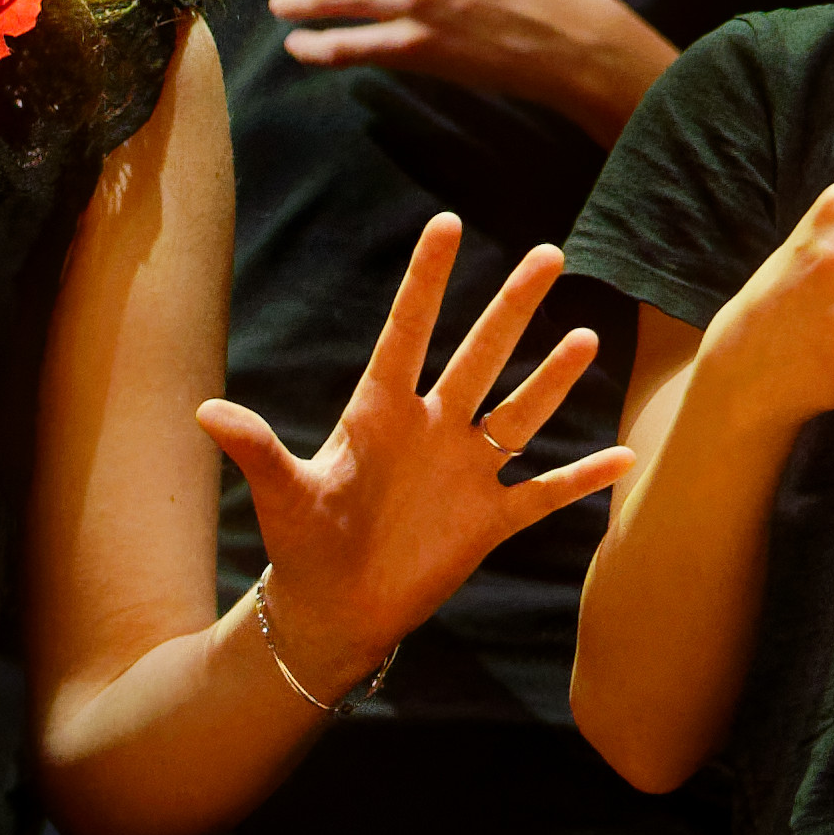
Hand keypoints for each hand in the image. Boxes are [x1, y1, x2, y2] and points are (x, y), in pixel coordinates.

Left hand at [209, 213, 620, 674]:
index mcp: (380, 415)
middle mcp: (433, 430)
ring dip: (553, 380)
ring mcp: (467, 473)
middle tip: (549, 254)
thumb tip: (207, 412)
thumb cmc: (301, 546)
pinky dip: (583, 477)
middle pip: (481, 356)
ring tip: (587, 336)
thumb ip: (258, 452)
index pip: (409, 333)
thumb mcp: (281, 496)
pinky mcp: (490, 520)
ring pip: (521, 414)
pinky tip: (626, 457)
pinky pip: (545, 492)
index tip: (448, 223)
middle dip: (513, 307)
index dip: (427, 280)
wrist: (333, 611)